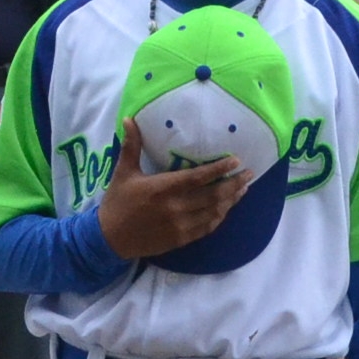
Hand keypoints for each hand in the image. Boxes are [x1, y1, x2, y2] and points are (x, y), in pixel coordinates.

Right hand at [93, 114, 245, 259]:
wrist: (109, 239)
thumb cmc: (117, 202)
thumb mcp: (123, 172)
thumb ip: (131, 146)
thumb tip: (129, 119)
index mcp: (162, 188)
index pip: (198, 178)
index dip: (219, 169)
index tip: (235, 160)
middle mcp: (175, 208)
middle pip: (213, 196)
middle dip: (234, 184)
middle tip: (249, 174)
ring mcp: (180, 226)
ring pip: (214, 212)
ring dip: (231, 200)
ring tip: (244, 189)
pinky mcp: (181, 239)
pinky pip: (207, 228)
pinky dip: (220, 217)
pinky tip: (227, 208)